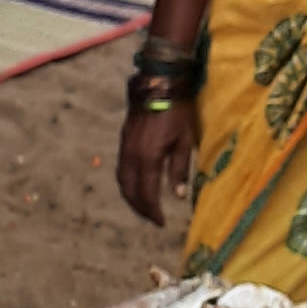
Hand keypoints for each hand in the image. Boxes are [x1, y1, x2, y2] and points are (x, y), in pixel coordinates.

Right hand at [117, 97, 194, 222]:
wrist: (158, 85)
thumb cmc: (177, 112)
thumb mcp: (185, 141)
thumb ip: (179, 169)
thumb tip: (178, 195)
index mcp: (148, 158)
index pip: (147, 194)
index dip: (153, 211)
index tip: (161, 222)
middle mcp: (132, 156)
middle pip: (130, 191)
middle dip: (140, 208)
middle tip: (153, 218)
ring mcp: (125, 148)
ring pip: (122, 181)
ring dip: (131, 197)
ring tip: (144, 207)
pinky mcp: (123, 141)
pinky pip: (121, 169)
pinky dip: (127, 183)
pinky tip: (137, 185)